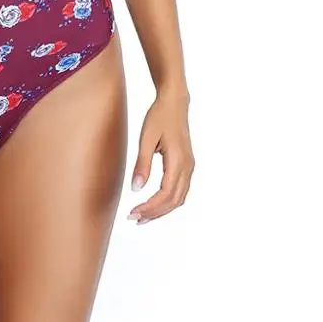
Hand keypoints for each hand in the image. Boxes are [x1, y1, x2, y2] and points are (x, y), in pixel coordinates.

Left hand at [127, 86, 193, 224]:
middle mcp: (187, 167)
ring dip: (161, 210)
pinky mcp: (187, 165)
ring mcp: (189, 167)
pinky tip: (154, 203)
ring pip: (179, 198)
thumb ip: (142, 164)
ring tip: (142, 216)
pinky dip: (167, 201)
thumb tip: (135, 189)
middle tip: (134, 218)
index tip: (133, 213)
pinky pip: (180, 190)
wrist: (174, 103)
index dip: (150, 207)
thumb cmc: (159, 117)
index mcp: (178, 161)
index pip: (165, 194)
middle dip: (154, 213)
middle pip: (174, 201)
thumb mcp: (146, 138)